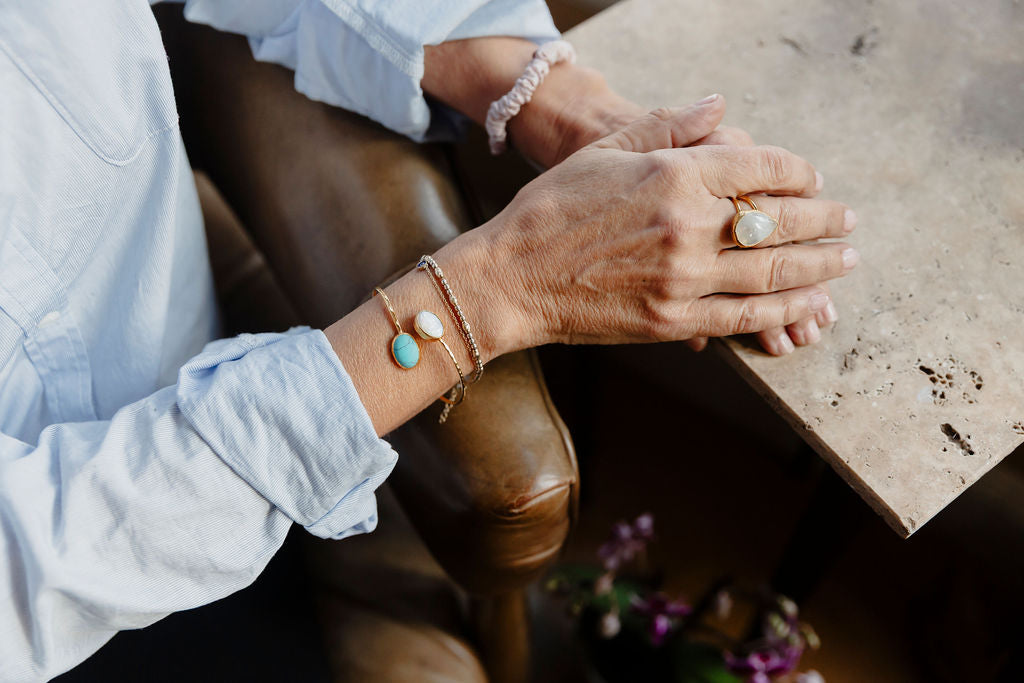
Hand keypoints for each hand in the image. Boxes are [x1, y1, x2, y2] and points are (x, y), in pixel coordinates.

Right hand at [473, 96, 857, 351]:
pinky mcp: (673, 321)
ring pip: (773, 272)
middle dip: (824, 219)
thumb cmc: (550, 209)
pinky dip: (784, 311)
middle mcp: (689, 227)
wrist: (511, 278)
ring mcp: (684, 279)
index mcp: (675, 176)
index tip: (811, 178)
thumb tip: (718, 106)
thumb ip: (667, 125)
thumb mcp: (605, 149)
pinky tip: (810, 306)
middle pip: (779, 221)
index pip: (761, 168)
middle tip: (850, 220)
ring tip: (846, 261)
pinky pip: (744, 317)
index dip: (797, 172)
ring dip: (819, 267)